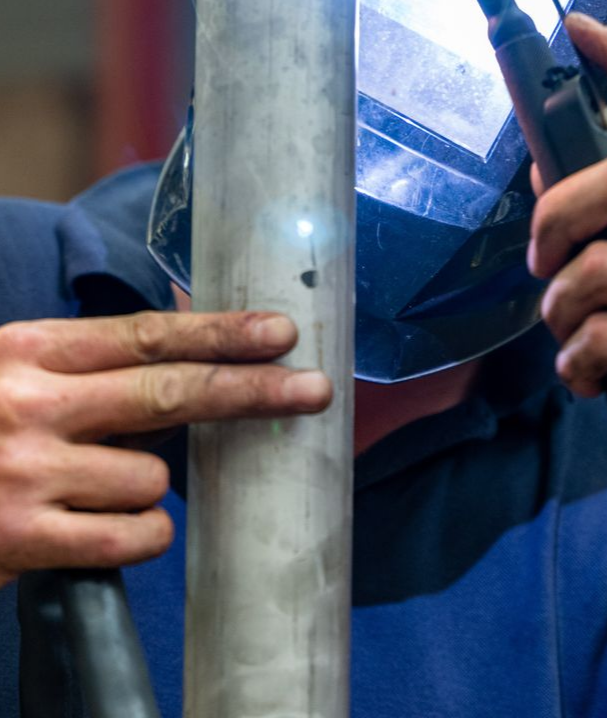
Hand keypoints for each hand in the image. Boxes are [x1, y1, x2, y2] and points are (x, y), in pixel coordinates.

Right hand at [0, 310, 328, 584]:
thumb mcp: (15, 369)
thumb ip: (87, 364)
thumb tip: (187, 353)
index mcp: (31, 349)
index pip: (145, 335)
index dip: (218, 333)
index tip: (279, 331)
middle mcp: (31, 404)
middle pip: (167, 393)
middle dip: (250, 390)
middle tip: (313, 390)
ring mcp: (27, 473)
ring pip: (151, 479)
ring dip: (149, 486)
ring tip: (97, 484)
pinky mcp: (23, 539)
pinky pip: (131, 538)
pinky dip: (139, 535)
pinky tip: (100, 527)